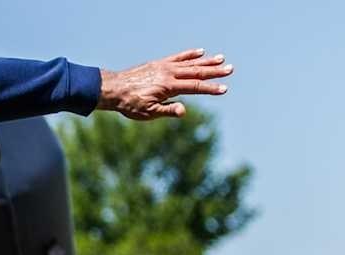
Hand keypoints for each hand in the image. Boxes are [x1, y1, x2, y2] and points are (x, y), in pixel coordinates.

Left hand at [98, 49, 232, 119]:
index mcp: (168, 86)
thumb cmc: (130, 104)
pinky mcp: (158, 64)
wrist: (113, 89)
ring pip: (189, 63)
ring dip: (206, 61)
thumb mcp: (148, 112)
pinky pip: (177, 57)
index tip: (224, 89)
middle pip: (196, 72)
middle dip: (214, 72)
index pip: (195, 87)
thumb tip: (184, 111)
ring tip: (221, 59)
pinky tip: (200, 52)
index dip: (211, 88)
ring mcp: (164, 67)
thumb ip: (167, 111)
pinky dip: (189, 54)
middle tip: (231, 69)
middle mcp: (168, 73)